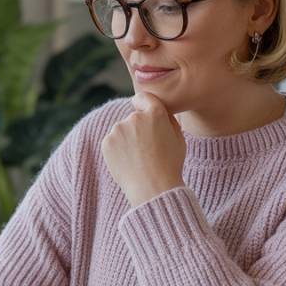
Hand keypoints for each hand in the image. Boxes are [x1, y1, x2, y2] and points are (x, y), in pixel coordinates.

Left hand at [101, 92, 185, 207]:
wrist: (152, 188)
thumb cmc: (170, 165)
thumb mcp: (178, 138)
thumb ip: (168, 119)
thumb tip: (159, 109)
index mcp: (155, 114)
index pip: (144, 98)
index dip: (143, 103)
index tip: (142, 110)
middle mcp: (135, 118)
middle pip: (133, 118)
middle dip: (138, 129)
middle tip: (147, 149)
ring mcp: (118, 130)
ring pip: (122, 130)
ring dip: (127, 139)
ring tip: (138, 159)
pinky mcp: (107, 142)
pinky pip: (112, 142)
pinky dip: (117, 150)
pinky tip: (129, 162)